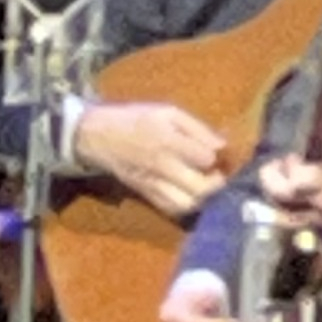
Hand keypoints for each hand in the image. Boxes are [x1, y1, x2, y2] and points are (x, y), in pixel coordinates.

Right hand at [71, 96, 228, 218]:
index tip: (222, 153)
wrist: (99, 136)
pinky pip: (172, 209)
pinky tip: (191, 194)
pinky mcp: (146, 195)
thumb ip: (197, 128)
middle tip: (219, 174)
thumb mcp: (167, 112)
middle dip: (217, 183)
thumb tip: (222, 146)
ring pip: (187, 204)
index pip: (206, 158)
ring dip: (203, 198)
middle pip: (200, 188)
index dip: (219, 157)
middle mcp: (162, 166)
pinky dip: (187, 205)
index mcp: (168, 141)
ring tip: (206, 185)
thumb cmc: (136, 119)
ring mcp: (153, 184)